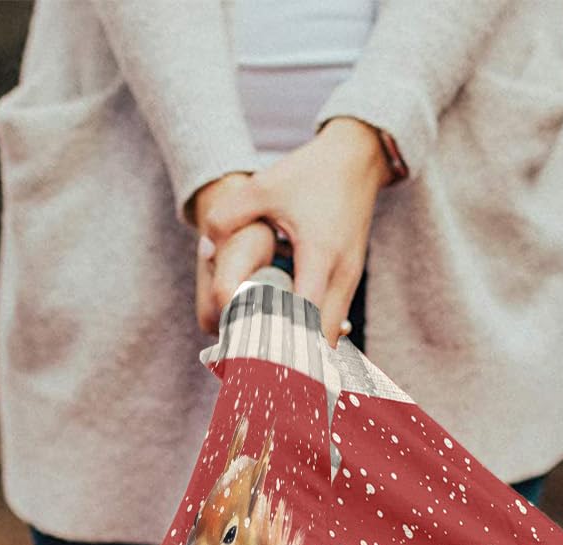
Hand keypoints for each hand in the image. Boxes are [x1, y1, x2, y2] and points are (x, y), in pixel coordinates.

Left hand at [196, 119, 389, 345]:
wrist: (357, 158)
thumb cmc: (310, 172)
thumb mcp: (264, 186)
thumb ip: (228, 216)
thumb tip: (205, 250)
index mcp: (320, 255)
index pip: (304, 318)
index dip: (281, 342)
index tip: (255, 360)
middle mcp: (341, 275)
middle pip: (321, 340)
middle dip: (293, 359)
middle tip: (258, 369)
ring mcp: (350, 280)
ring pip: (330, 335)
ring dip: (303, 350)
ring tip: (269, 361)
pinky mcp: (350, 280)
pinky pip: (332, 321)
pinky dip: (312, 335)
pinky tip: (286, 339)